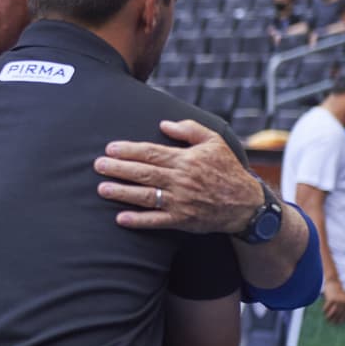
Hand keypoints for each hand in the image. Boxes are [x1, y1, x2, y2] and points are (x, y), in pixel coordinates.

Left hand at [94, 119, 262, 233]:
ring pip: (147, 196)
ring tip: (102, 189)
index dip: (129, 150)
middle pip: (144, 173)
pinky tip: (121, 219)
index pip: (151, 153)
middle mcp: (181, 180)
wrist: (246, 203)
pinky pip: (157, 221)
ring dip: (123, 193)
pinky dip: (139, 220)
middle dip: (119, 169)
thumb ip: (189, 130)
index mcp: (186, 160)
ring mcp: (181, 201)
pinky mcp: (183, 220)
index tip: (110, 148)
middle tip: (98, 166)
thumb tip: (163, 124)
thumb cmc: (227, 169)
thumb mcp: (214, 142)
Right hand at [323, 279, 344, 323]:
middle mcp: (343, 301)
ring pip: (333, 311)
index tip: (341, 322)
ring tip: (327, 319)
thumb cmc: (337, 289)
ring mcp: (337, 300)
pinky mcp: (331, 299)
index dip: (343, 317)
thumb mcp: (342, 296)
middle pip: (339, 312)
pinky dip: (325, 310)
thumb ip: (342, 302)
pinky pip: (327, 307)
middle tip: (333, 323)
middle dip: (336, 318)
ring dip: (330, 316)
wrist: (333, 281)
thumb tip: (338, 312)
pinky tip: (323, 312)